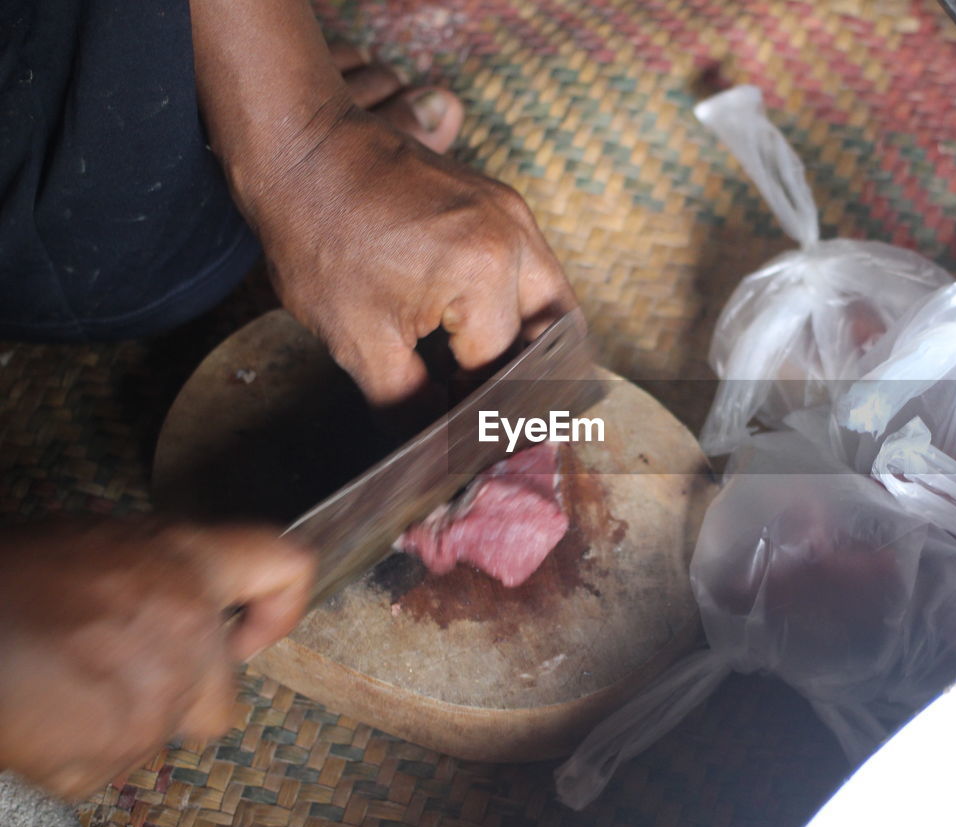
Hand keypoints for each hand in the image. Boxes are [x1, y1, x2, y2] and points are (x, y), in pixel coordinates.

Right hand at [0, 519, 312, 798]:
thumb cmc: (9, 581)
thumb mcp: (99, 547)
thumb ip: (161, 578)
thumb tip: (182, 606)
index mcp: (185, 563)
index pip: (284, 565)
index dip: (283, 604)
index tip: (256, 631)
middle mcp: (189, 628)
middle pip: (222, 692)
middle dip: (178, 695)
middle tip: (113, 672)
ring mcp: (159, 694)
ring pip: (166, 732)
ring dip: (124, 722)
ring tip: (63, 687)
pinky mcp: (120, 747)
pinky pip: (112, 765)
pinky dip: (80, 752)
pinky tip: (43, 716)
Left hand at [190, 0, 577, 408]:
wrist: (300, 151)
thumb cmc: (318, 237)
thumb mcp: (357, 340)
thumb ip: (410, 403)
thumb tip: (441, 447)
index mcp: (483, 273)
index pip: (501, 369)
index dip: (479, 412)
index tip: (464, 439)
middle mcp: (514, 238)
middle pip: (555, 336)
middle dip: (530, 382)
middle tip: (498, 415)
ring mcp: (513, 214)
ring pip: (554, 300)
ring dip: (532, 345)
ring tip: (494, 379)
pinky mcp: (501, 202)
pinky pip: (531, 267)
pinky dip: (517, 308)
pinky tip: (480, 334)